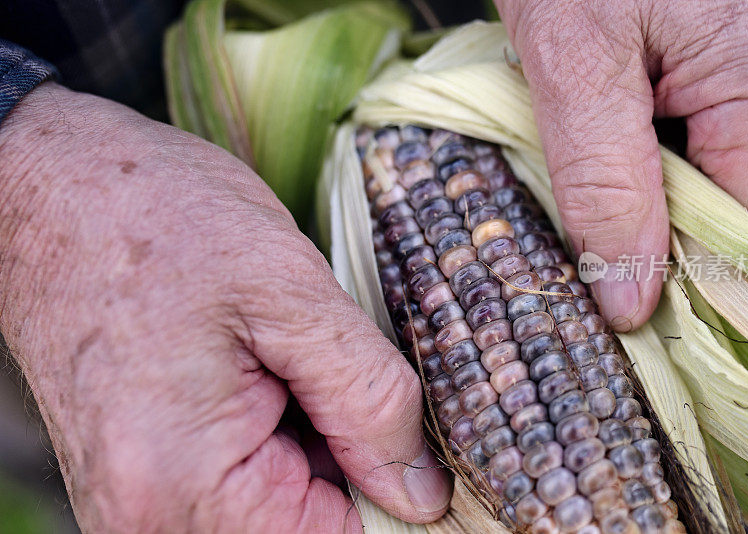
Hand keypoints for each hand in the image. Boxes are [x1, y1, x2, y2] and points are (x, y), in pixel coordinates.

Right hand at [0, 83, 450, 532]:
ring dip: (313, 445)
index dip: (397, 494)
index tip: (412, 432)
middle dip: (349, 459)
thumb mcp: (291, 293)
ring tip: (283, 356)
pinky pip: (240, 487)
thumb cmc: (157, 219)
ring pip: (278, 508)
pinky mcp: (140, 477)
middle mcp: (146, 519)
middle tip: (328, 364)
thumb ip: (370, 402)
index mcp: (184, 485)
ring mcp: (135, 503)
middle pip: (305, 527)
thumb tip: (424, 495)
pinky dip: (278, 437)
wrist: (53, 189)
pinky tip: (263, 369)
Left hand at [496, 0, 747, 329]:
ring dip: (643, 205)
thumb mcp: (574, 66)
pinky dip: (638, 167)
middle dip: (658, 243)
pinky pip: (690, 144)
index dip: (687, 284)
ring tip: (585, 209)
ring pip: (709, 180)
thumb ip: (607, 184)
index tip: (622, 319)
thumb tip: (632, 297)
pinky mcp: (717, 67)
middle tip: (588, 269)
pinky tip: (598, 163)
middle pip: (734, 208)